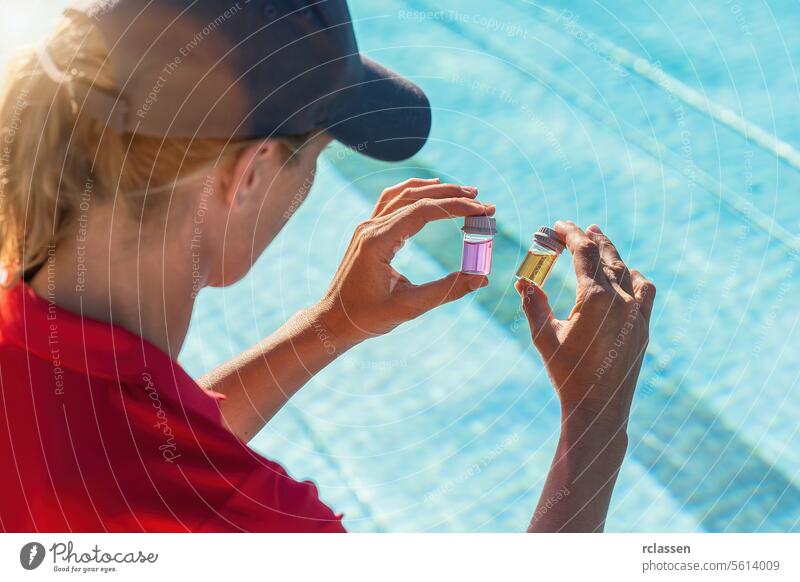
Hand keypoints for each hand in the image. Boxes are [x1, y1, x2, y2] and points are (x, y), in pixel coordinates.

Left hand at [318, 178, 493, 343]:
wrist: (334, 319)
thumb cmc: (367, 317)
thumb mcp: (409, 306)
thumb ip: (446, 291)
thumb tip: (481, 279)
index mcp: (378, 242)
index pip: (422, 211)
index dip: (455, 207)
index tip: (482, 210)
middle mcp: (371, 228)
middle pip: (415, 197)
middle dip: (452, 196)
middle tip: (482, 202)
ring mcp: (367, 226)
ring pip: (404, 194)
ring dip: (435, 190)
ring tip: (464, 192)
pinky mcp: (368, 230)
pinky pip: (392, 200)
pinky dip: (414, 191)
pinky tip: (431, 189)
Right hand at [516, 221, 655, 431]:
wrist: (598, 408)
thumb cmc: (566, 373)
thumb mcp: (544, 336)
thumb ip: (533, 303)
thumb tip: (522, 281)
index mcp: (593, 298)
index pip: (583, 251)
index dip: (570, 233)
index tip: (557, 226)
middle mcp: (620, 300)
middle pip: (606, 254)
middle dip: (588, 237)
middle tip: (573, 230)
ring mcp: (636, 313)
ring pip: (626, 269)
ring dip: (610, 252)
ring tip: (598, 240)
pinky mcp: (644, 326)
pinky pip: (645, 290)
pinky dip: (633, 275)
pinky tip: (626, 273)